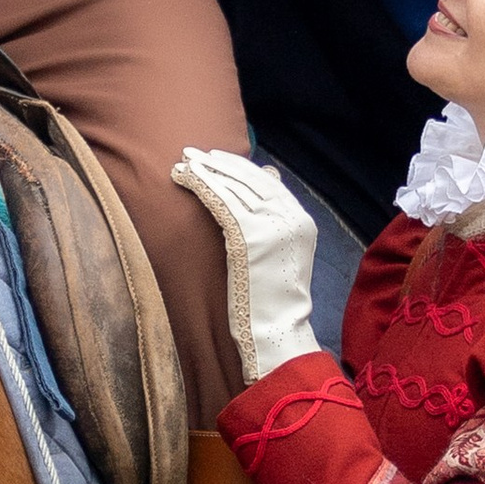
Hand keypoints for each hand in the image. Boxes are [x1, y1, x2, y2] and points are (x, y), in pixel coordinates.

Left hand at [171, 146, 319, 383]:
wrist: (277, 331)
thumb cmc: (273, 301)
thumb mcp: (283, 255)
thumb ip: (277, 219)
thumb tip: (270, 176)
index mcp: (301, 220)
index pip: (267, 182)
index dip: (239, 167)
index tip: (215, 157)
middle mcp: (290, 218)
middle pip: (249, 180)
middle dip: (218, 163)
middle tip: (192, 152)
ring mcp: (272, 227)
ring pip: (233, 188)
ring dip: (205, 172)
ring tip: (183, 162)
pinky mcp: (250, 238)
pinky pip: (222, 203)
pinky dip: (202, 187)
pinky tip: (185, 179)